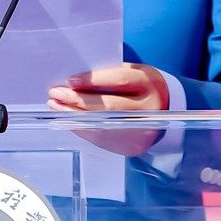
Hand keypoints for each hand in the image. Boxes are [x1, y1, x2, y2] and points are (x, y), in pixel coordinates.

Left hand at [48, 64, 168, 156]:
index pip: (120, 81)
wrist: (165, 111)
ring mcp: (141, 132)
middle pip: (109, 107)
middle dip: (77, 101)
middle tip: (56, 94)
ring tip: (56, 107)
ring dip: (73, 116)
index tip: (70, 80)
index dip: (93, 81)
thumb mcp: (133, 72)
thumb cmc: (141, 87)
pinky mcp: (131, 147)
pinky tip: (68, 120)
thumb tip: (75, 81)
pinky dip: (81, 128)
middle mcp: (149, 110)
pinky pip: (101, 139)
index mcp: (149, 84)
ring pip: (101, 126)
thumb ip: (109, 74)